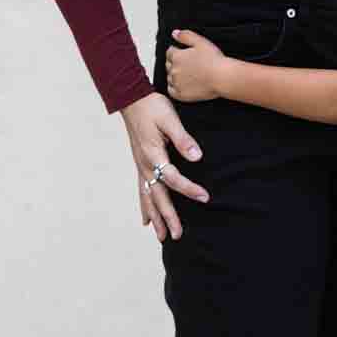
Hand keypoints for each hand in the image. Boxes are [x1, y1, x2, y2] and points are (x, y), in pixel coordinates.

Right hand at [119, 90, 207, 243]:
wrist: (131, 99)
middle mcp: (145, 165)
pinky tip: (146, 221)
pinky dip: (144, 207)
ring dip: (155, 218)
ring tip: (162, 237)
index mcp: (153, 154)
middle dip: (168, 217)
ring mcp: (140, 167)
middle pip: (158, 196)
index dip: (189, 189)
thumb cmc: (152, 107)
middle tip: (178, 236)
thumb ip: (183, 139)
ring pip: (148, 198)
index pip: (172, 177)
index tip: (205, 197)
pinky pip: (142, 191)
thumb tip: (197, 157)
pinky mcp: (140, 165)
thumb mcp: (170, 119)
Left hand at [165, 29, 225, 104]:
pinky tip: (182, 84)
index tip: (184, 53)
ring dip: (174, 74)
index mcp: (177, 57)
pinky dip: (174, 87)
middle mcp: (174, 70)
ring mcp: (176, 83)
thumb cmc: (214, 60)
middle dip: (175, 63)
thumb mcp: (200, 42)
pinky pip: (171, 90)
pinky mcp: (181, 94)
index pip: (170, 52)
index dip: (177, 51)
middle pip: (169, 65)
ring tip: (186, 74)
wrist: (222, 77)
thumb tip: (174, 33)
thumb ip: (185, 36)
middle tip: (187, 63)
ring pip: (169, 77)